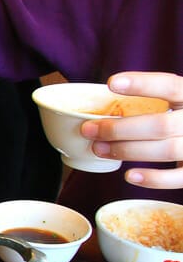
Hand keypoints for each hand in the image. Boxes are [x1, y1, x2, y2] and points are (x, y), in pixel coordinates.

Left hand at [80, 72, 182, 188]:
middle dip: (119, 129)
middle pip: (161, 125)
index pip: (171, 86)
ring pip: (166, 150)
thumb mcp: (174, 104)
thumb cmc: (180, 120)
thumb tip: (100, 109)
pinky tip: (129, 175)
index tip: (111, 83)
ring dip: (127, 150)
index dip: (143, 84)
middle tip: (88, 130)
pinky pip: (178, 177)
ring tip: (98, 149)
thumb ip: (152, 102)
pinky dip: (153, 178)